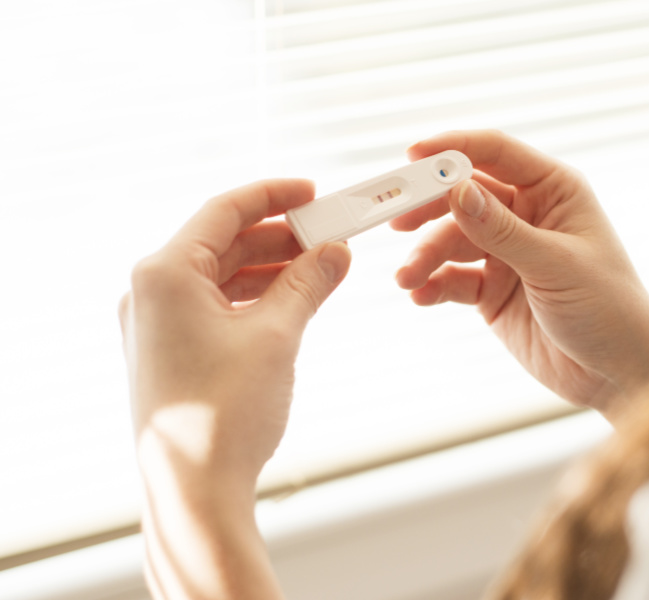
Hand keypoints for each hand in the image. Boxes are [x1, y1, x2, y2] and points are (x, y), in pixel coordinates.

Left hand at [119, 179, 349, 598]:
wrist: (195, 489)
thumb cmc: (225, 411)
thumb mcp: (278, 335)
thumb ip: (308, 283)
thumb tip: (336, 251)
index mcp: (164, 273)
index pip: (224, 210)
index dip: (274, 195)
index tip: (315, 193)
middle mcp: (152, 292)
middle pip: (224, 242)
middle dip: (281, 238)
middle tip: (332, 237)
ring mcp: (158, 324)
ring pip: (224, 276)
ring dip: (273, 270)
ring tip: (324, 271)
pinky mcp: (171, 351)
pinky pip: (218, 307)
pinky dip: (257, 299)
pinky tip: (296, 302)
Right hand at [393, 131, 648, 421]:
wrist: (619, 373)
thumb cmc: (609, 308)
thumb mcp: (555, 265)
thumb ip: (502, 231)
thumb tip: (455, 191)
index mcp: (554, 191)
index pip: (496, 153)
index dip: (452, 149)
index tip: (411, 156)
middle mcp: (527, 215)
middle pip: (463, 195)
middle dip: (427, 208)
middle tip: (393, 220)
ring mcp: (507, 253)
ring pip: (451, 240)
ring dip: (425, 257)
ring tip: (407, 280)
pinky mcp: (493, 291)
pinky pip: (453, 278)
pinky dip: (434, 284)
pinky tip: (421, 296)